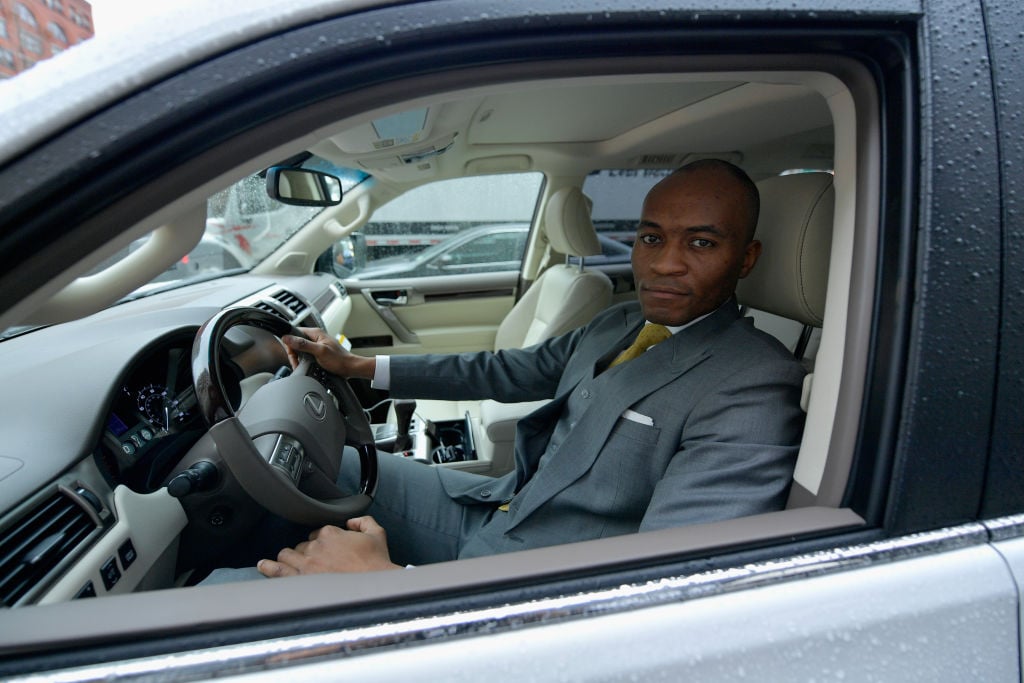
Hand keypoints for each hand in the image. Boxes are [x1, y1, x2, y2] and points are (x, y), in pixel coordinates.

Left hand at [257, 517, 401, 575]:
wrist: (375, 586)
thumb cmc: (377, 562)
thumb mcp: (377, 533)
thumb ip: (363, 521)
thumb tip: (352, 521)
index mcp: (330, 533)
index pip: (317, 533)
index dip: (321, 541)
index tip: (327, 550)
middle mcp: (315, 546)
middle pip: (302, 546)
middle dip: (306, 552)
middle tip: (314, 562)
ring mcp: (306, 564)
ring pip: (287, 556)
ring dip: (288, 558)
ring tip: (285, 562)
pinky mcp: (301, 580)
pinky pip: (278, 572)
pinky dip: (269, 567)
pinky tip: (263, 565)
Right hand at [281, 327, 374, 378]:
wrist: (350, 368)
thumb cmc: (339, 360)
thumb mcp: (319, 351)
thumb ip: (303, 344)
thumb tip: (288, 338)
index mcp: (316, 333)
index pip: (295, 332)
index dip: (290, 343)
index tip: (292, 353)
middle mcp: (316, 337)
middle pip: (296, 342)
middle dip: (294, 353)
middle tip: (297, 362)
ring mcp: (317, 345)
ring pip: (300, 349)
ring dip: (299, 358)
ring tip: (302, 365)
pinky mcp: (318, 352)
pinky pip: (306, 355)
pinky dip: (304, 361)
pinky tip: (307, 366)